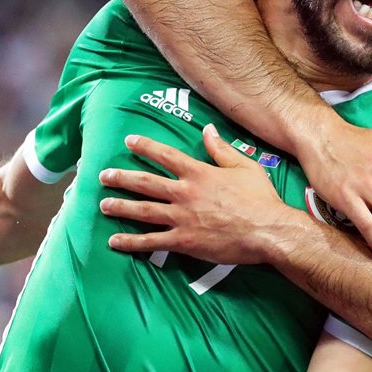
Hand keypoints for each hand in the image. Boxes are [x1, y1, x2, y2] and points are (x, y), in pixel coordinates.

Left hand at [100, 124, 307, 264]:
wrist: (268, 229)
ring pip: (143, 210)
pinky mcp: (183, 241)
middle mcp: (185, 192)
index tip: (129, 141)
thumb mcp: (244, 165)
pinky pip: (151, 241)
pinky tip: (114, 241)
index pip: (165, 155)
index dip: (145, 147)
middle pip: (146, 183)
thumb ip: (221, 149)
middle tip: (103, 176)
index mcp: (199, 173)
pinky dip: (131, 242)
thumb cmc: (259, 198)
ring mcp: (182, 217)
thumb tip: (208, 129)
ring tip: (103, 205)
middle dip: (122, 178)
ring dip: (121, 207)